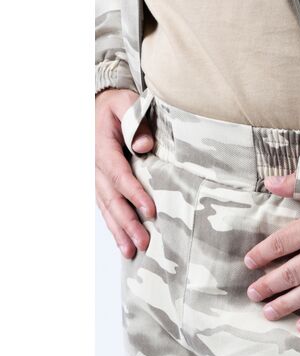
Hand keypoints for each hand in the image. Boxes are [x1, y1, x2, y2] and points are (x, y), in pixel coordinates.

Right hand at [95, 88, 155, 258]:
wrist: (98, 106)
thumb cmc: (117, 106)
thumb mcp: (127, 104)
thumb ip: (137, 122)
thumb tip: (145, 146)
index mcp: (101, 145)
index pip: (118, 173)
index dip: (133, 193)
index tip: (150, 211)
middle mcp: (94, 165)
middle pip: (110, 197)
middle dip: (126, 222)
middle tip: (142, 243)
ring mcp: (94, 176)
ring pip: (106, 207)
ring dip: (118, 230)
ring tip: (132, 252)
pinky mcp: (99, 183)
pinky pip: (105, 207)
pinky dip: (114, 225)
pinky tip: (123, 242)